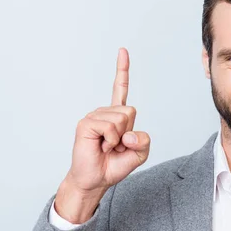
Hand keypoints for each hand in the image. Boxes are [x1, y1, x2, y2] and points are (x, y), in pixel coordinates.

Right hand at [55, 48, 150, 222]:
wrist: (96, 180)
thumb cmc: (114, 165)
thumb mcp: (139, 154)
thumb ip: (144, 141)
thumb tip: (129, 133)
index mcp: (117, 116)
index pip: (120, 89)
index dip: (122, 70)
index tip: (122, 50)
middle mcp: (105, 112)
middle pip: (130, 111)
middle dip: (129, 132)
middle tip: (116, 146)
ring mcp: (94, 116)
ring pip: (121, 119)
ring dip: (118, 139)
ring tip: (107, 147)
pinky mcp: (86, 123)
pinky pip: (109, 127)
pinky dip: (110, 141)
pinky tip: (101, 147)